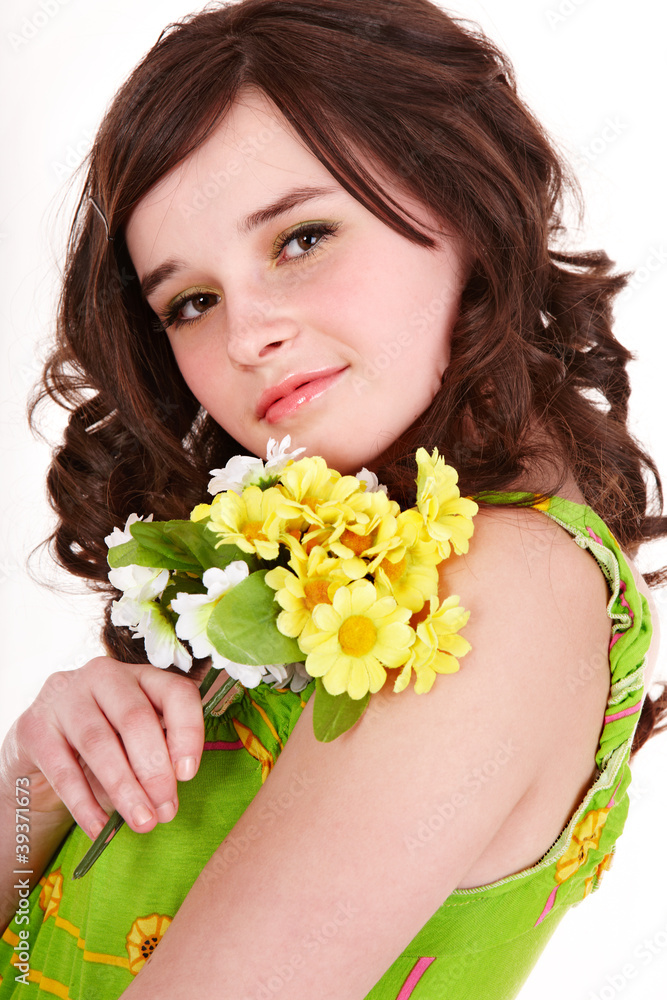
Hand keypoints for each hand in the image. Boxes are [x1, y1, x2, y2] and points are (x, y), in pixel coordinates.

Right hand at [0, 658, 204, 838]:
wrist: (43, 745)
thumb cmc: (106, 742)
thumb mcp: (136, 740)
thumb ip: (158, 754)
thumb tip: (169, 795)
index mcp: (141, 675)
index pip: (175, 692)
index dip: (187, 732)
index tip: (188, 774)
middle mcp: (103, 675)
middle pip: (135, 718)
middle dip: (154, 769)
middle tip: (165, 809)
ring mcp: (65, 696)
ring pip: (98, 743)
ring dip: (124, 788)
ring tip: (142, 822)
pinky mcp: (34, 726)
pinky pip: (62, 770)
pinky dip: (84, 803)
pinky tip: (100, 827)